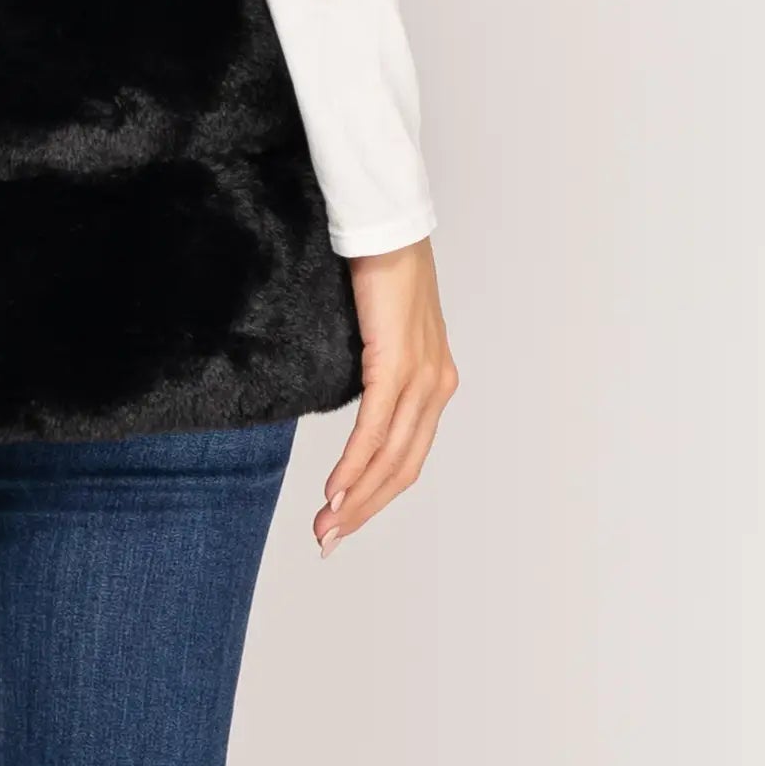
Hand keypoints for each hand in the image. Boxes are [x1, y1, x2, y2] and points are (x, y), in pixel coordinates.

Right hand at [315, 238, 456, 554]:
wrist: (385, 226)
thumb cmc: (378, 268)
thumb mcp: (383, 329)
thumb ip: (378, 366)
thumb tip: (354, 393)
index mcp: (436, 381)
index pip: (408, 455)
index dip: (377, 494)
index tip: (345, 518)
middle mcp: (437, 386)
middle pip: (402, 469)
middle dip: (364, 510)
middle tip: (329, 539)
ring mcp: (422, 377)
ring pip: (390, 458)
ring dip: (356, 498)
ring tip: (327, 525)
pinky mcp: (398, 363)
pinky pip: (375, 427)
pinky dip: (354, 464)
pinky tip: (335, 488)